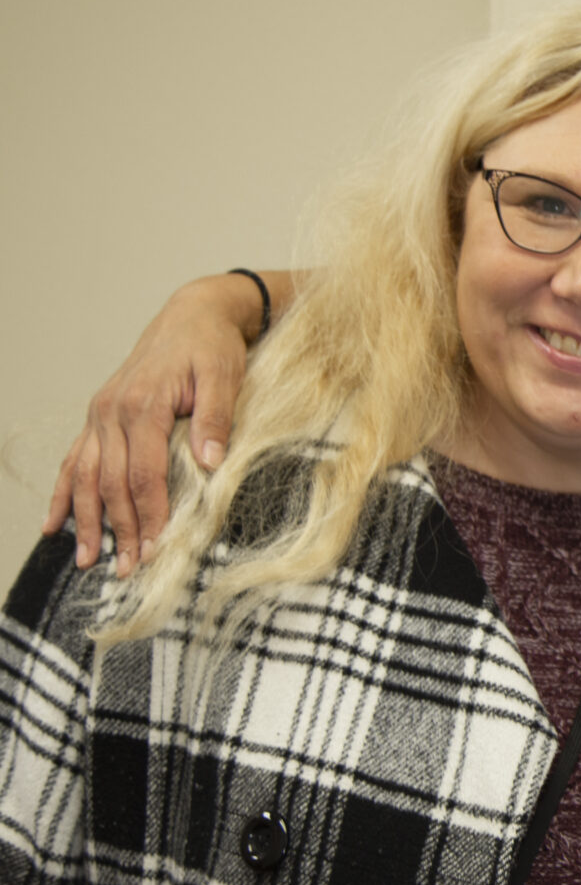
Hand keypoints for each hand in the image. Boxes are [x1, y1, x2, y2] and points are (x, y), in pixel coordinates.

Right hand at [42, 273, 267, 574]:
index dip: (148, 514)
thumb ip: (214, 417)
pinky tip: (53, 524)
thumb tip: (209, 462)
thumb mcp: (224, 374)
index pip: (143, 473)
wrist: (194, 314)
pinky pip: (73, 459)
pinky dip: (62, 493)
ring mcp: (100, 414)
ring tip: (86, 560)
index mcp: (143, 405)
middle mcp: (112, 411)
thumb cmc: (213, 346)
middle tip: (125, 570)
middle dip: (118, 529)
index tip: (154, 550)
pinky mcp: (99, 415)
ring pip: (84, 476)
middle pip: (110, 482)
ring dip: (85, 520)